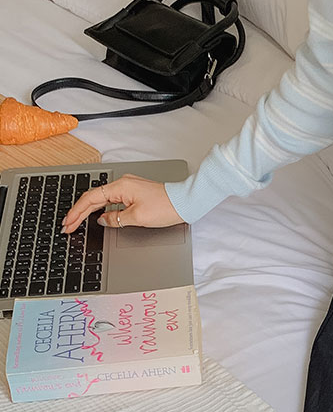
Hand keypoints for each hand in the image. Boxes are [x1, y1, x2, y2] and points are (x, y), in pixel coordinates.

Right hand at [60, 174, 185, 233]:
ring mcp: (128, 187)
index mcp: (120, 187)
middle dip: (78, 213)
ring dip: (88, 211)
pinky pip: (112, 200)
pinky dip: (101, 209)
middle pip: (93, 198)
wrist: (186, 202)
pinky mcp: (134, 193)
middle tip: (67, 226)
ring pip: (101, 199)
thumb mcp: (137, 217)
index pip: (90, 199)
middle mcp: (122, 184)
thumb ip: (116, 219)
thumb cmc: (166, 207)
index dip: (76, 213)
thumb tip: (103, 220)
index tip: (68, 224)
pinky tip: (97, 216)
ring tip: (77, 222)